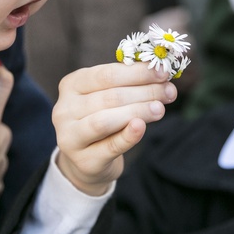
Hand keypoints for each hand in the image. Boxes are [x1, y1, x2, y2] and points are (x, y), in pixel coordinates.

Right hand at [53, 62, 176, 195]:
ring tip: (160, 109)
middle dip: (144, 92)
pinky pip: (110, 146)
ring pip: (105, 120)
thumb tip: (161, 72)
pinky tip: (142, 127)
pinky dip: (128, 136)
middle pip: (109, 97)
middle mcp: (64, 109)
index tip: (163, 72)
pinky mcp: (83, 160)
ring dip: (137, 111)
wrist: (86, 161)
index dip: (137, 72)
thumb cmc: (101, 119)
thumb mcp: (106, 97)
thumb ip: (126, 84)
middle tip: (169, 91)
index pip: (106, 74)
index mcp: (72, 85)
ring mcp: (69, 136)